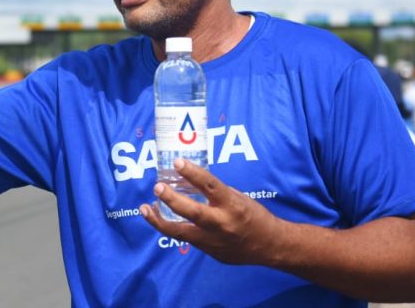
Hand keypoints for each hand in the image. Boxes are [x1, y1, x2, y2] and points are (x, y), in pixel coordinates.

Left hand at [140, 159, 284, 265]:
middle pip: (192, 212)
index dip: (193, 173)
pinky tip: (161, 218)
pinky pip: (187, 238)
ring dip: (159, 220)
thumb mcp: (238, 198)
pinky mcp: (209, 251)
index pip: (210, 185)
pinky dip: (172, 228)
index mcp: (232, 205)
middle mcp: (222, 223)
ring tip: (144, 208)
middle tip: (157, 187)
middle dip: (171, 200)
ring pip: (180, 232)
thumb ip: (215, 193)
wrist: (270, 246)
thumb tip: (189, 181)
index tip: (177, 162)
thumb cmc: (254, 216)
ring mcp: (213, 241)